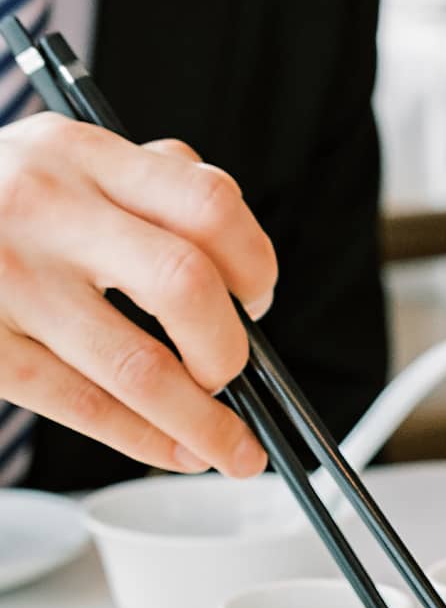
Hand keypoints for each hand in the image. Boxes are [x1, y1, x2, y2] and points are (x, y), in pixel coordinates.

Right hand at [0, 118, 277, 477]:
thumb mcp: (61, 160)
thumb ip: (147, 186)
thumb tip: (240, 269)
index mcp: (82, 155)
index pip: (209, 204)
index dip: (255, 265)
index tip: (258, 302)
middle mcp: (46, 209)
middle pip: (185, 284)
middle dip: (229, 348)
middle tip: (235, 372)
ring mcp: (9, 279)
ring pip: (137, 366)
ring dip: (202, 422)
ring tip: (233, 450)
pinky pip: (80, 404)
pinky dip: (143, 439)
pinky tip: (176, 452)